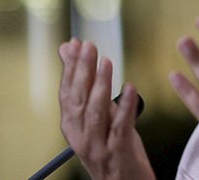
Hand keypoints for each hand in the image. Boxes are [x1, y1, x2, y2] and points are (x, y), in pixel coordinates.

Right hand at [58, 39, 154, 179]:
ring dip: (101, 85)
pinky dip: (126, 107)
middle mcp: (80, 137)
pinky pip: (121, 127)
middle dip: (82, 71)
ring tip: (107, 62)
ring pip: (96, 112)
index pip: (67, 92)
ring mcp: (97, 146)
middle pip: (78, 100)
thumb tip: (70, 50)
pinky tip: (132, 89)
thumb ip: (86, 86)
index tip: (76, 44)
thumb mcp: (97, 117)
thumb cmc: (111, 147)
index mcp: (71, 126)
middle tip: (89, 47)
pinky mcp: (118, 153)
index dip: (71, 68)